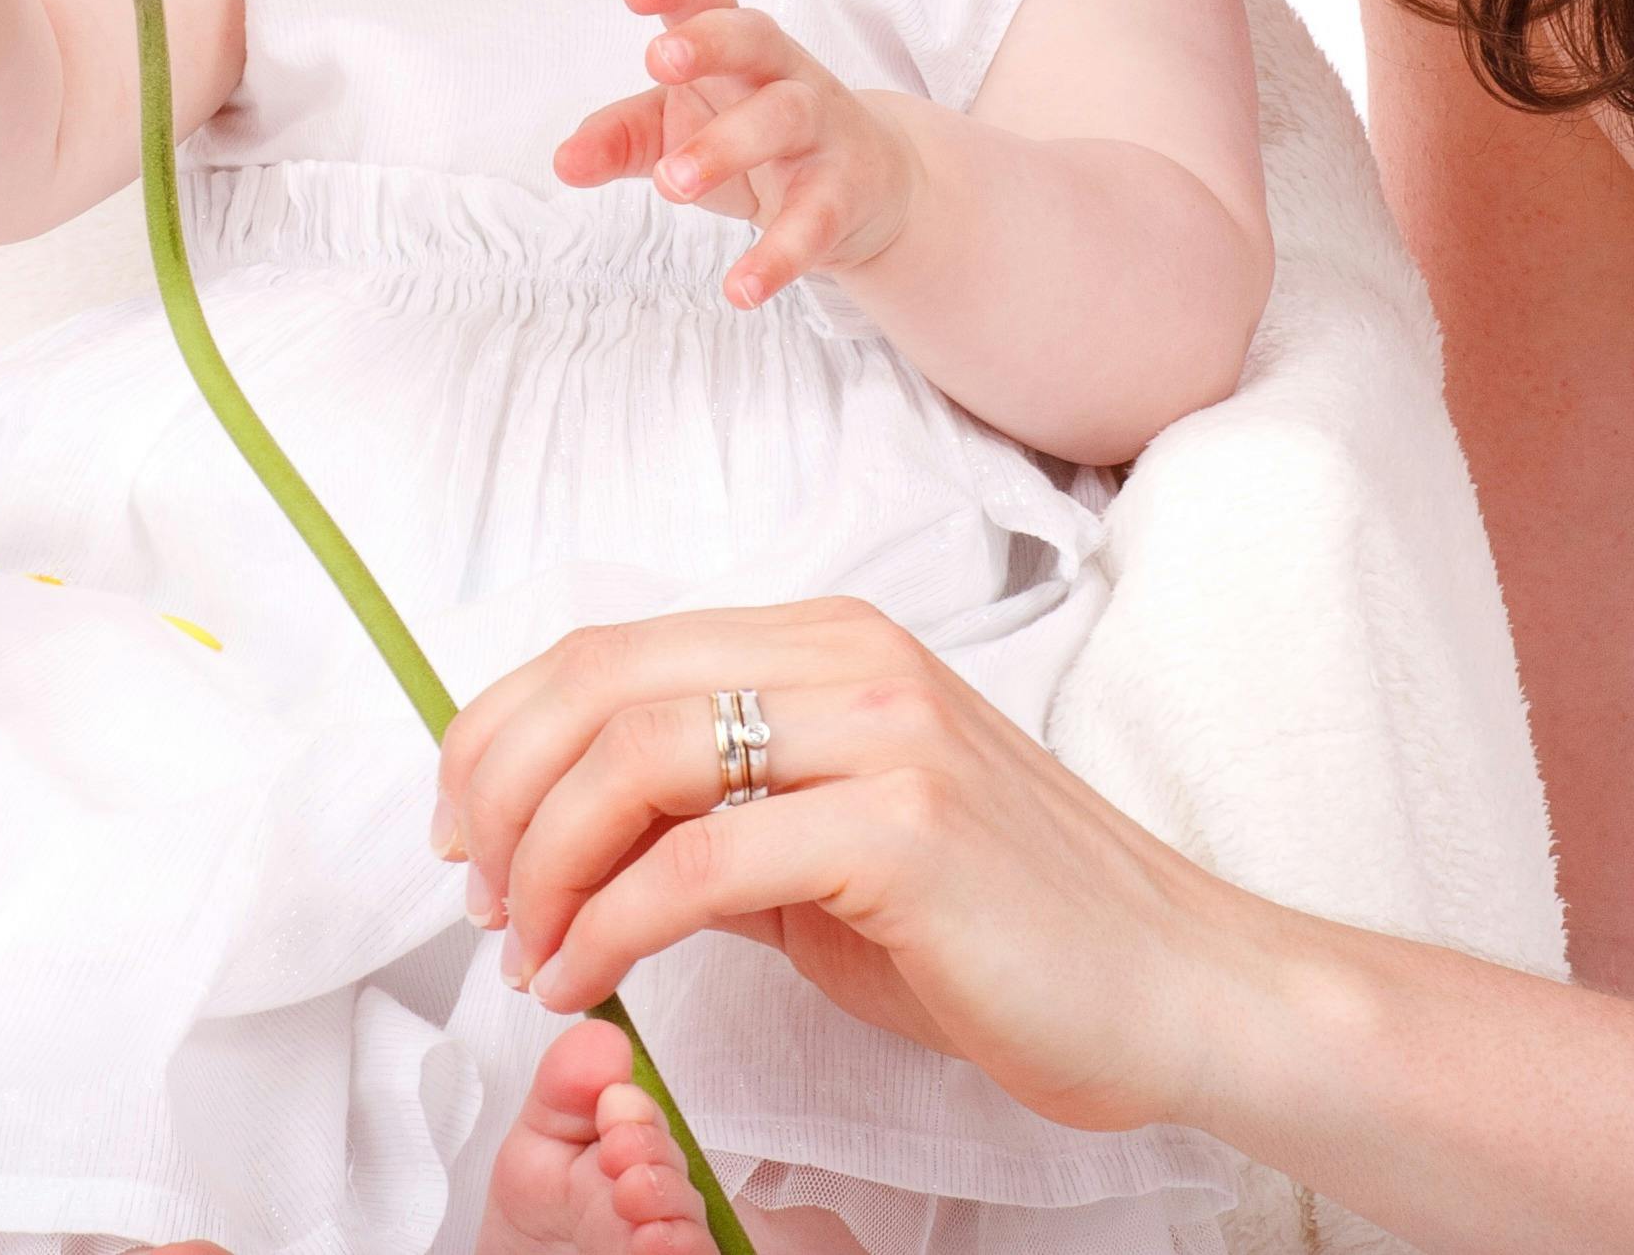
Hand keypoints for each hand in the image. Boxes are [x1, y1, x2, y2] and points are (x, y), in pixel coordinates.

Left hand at [430, 598, 1249, 1136]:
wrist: (1173, 989)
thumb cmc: (1002, 933)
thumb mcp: (828, 856)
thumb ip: (713, 823)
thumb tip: (572, 846)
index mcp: (830, 644)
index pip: (611, 649)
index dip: (502, 732)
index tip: (460, 828)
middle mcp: (852, 659)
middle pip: (602, 684)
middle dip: (501, 793)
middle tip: (477, 896)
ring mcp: (884, 734)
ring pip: (637, 758)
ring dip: (546, 866)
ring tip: (529, 952)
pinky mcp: (902, 829)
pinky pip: (700, 864)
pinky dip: (611, 929)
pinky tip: (588, 982)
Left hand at [553, 0, 921, 308]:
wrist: (870, 183)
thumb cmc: (753, 136)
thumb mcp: (679, 128)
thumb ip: (620, 137)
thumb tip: (563, 161)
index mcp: (736, 49)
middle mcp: (782, 74)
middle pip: (754, 38)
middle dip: (708, 44)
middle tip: (655, 61)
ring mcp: (821, 128)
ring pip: (783, 118)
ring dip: (727, 147)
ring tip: (670, 184)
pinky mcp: (845, 192)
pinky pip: (815, 219)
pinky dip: (779, 255)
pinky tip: (740, 288)